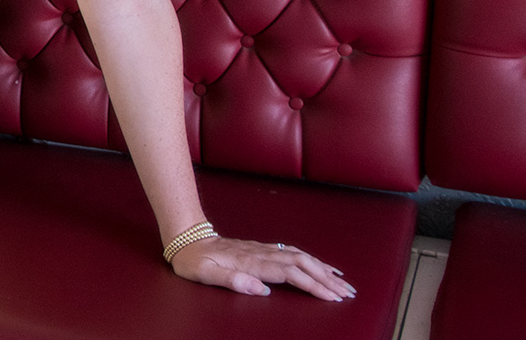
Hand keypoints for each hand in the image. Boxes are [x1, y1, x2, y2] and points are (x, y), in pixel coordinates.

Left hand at [171, 237, 356, 300]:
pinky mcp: (263, 249)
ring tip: (345, 284)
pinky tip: (322, 267)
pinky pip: (293, 253)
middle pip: (301, 264)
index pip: (290, 273)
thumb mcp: (204, 274)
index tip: (332, 297)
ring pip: (300, 257)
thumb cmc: (193, 261)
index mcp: (251, 262)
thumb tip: (261, 289)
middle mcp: (261, 253)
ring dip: (323, 270)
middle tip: (349, 294)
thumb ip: (232, 280)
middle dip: (327, 279)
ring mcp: (263, 250)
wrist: (187, 239)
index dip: (313, 285)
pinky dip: (312, 260)